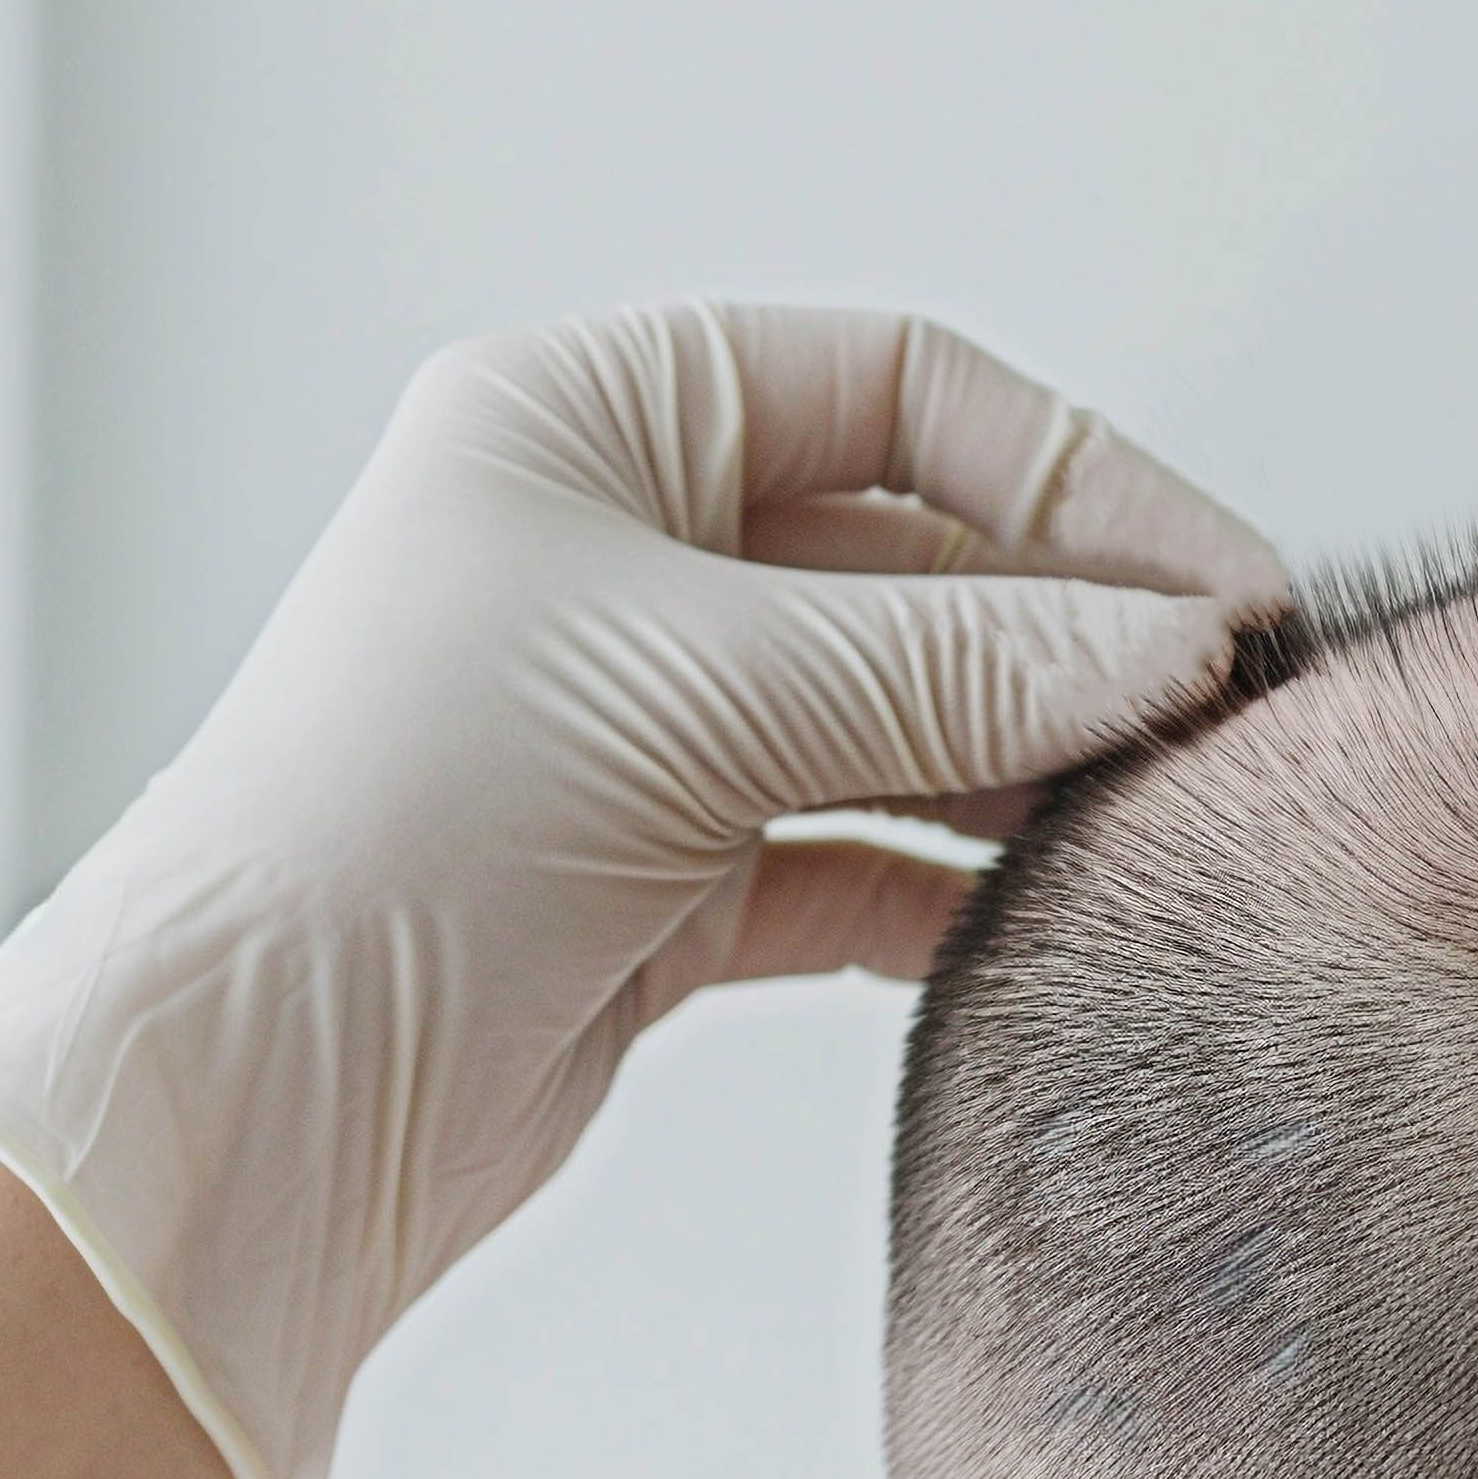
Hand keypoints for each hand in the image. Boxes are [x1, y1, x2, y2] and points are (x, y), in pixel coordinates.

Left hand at [0, 303, 1284, 1478]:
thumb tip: (1177, 651)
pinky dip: (950, 886)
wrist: (254, 1091)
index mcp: (585, 419)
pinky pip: (853, 859)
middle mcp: (608, 554)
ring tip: (1164, 822)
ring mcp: (636, 728)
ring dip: (1026, 765)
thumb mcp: (709, 687)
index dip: (1069, 479)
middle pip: (911, 556)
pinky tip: (1049, 921)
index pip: (894, 387)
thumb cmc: (401, 817)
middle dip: (1068, 633)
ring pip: (896, 717)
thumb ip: (960, 666)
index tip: (1214, 590)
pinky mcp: (654, 890)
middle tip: (1223, 717)